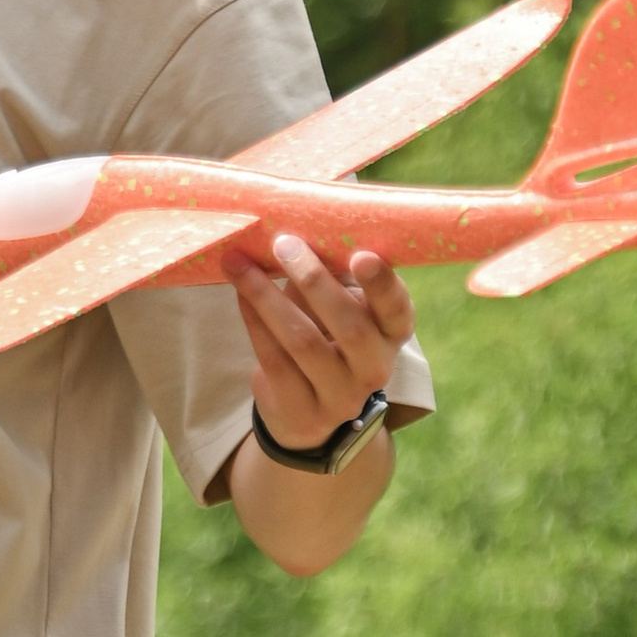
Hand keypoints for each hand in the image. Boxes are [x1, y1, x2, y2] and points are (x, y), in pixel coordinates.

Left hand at [232, 235, 415, 451]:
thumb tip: (297, 224)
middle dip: (314, 280)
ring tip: (239, 264)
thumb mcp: (335, 306)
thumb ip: (328, 273)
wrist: (305, 410)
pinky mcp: (302, 411)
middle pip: (351, 327)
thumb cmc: (323, 336)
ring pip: (304, 343)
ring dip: (267, 297)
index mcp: (390, 334)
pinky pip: (274, 360)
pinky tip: (239, 293)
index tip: (361, 255)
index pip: (397, 311)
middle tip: (283, 244)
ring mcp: (340, 397)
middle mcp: (374, 368)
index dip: (383, 285)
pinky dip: (254, 321)